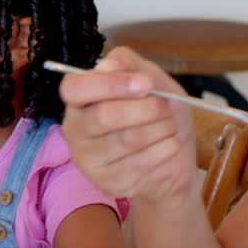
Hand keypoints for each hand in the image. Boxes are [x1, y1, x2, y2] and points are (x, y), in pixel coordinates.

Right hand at [58, 47, 197, 207]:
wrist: (173, 156)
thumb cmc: (157, 114)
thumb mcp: (152, 79)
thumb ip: (131, 65)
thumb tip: (109, 65)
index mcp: (79, 100)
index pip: (75, 88)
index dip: (110, 84)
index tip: (144, 84)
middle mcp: (75, 129)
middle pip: (104, 116)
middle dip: (146, 108)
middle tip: (165, 107)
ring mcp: (88, 159)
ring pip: (127, 140)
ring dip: (160, 129)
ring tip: (169, 125)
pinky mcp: (106, 181)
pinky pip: (140, 163)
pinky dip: (165, 150)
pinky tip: (167, 146)